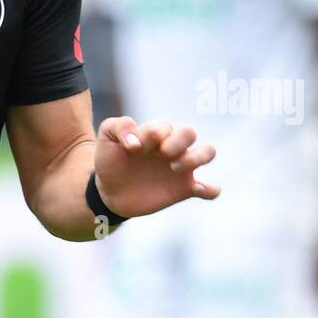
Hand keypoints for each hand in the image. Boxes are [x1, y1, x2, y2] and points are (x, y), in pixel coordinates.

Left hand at [94, 117, 218, 218]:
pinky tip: (197, 189)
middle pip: (190, 132)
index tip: (133, 150)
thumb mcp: (106, 137)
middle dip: (177, 141)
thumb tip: (136, 141)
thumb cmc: (110, 159)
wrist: (109, 191)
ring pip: (208, 151)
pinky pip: (210, 189)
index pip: (165, 126)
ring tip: (176, 168)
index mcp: (156, 134)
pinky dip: (211, 189)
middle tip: (163, 155)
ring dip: (197, 157)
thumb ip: (119, 126)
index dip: (152, 135)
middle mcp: (172, 147)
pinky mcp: (184, 189)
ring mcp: (181, 168)